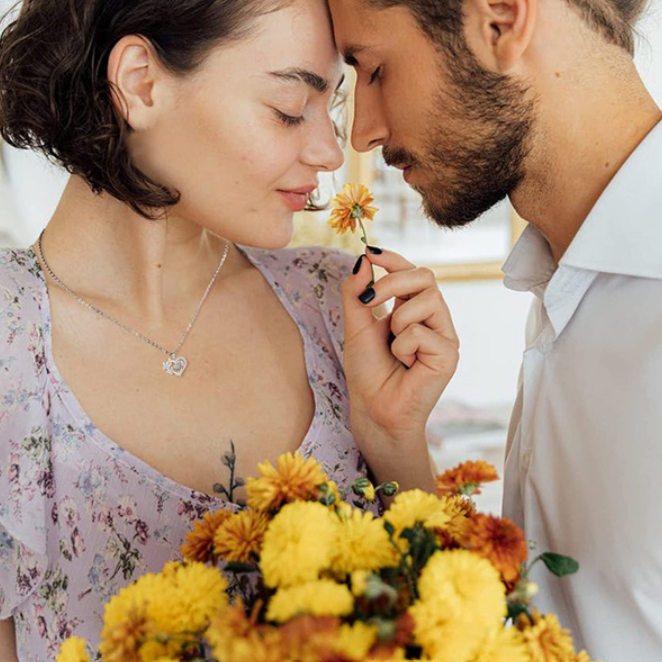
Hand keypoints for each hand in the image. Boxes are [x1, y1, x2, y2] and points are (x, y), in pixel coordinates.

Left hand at [342, 248, 458, 491]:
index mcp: (412, 309)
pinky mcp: (449, 354)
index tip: (370, 251)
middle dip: (393, 282)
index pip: (411, 272)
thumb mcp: (356, 326)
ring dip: (398, 322)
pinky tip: (406, 365)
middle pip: (425, 276)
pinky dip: (403, 347)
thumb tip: (363, 260)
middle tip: (369, 301)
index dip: (393, 259)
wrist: (373, 409)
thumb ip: (357, 294)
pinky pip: (422, 333)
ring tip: (394, 348)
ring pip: (427, 300)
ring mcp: (444, 336)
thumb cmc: (368, 372)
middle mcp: (433, 319)